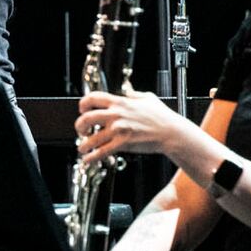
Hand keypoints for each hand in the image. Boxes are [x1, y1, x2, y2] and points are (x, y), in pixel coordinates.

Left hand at [74, 89, 192, 166]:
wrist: (172, 133)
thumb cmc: (163, 117)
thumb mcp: (148, 98)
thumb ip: (134, 95)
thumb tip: (128, 91)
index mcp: (120, 102)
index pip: (93, 98)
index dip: (83, 104)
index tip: (82, 110)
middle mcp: (116, 115)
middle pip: (86, 118)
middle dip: (79, 126)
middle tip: (81, 131)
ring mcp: (119, 129)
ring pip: (91, 138)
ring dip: (83, 145)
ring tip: (83, 148)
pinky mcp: (123, 143)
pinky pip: (102, 152)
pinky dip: (92, 157)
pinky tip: (88, 159)